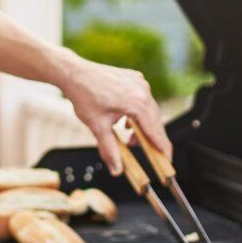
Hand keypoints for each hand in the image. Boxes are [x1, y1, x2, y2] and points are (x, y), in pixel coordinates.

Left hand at [57, 51, 170, 175]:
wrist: (74, 72)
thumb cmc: (84, 95)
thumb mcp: (97, 126)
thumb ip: (110, 150)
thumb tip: (117, 170)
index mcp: (137, 102)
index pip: (155, 130)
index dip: (163, 147)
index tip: (167, 160)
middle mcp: (143, 90)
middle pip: (155, 120)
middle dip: (150, 138)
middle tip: (145, 152)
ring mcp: (140, 82)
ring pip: (149, 110)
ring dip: (142, 126)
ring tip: (129, 138)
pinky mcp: (135, 78)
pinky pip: (143, 99)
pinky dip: (138, 113)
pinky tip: (125, 121)